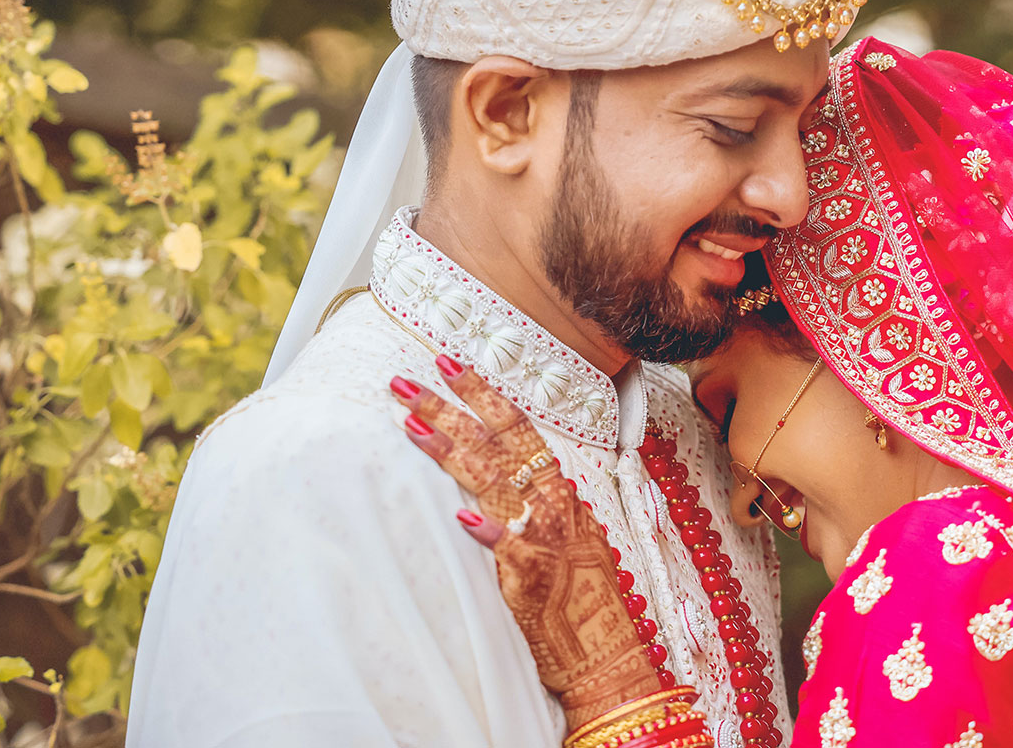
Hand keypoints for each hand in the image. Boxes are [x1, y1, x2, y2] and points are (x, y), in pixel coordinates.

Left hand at [390, 355, 660, 724]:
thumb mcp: (563, 534)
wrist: (606, 650)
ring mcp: (542, 536)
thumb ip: (531, 503)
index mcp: (558, 489)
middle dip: (450, 406)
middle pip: (495, 442)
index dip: (482, 392)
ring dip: (450, 448)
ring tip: (409, 421)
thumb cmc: (581, 595)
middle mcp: (550, 502)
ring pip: (492, 480)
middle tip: (406, 381)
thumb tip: (490, 481)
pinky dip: (491, 532)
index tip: (449, 362)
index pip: (516, 426)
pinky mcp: (534, 577)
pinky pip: (511, 549)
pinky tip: (464, 519)